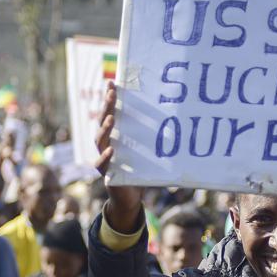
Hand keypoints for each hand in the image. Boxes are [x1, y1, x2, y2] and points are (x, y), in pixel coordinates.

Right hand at [95, 81, 142, 232]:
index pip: (110, 111)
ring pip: (99, 140)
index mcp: (115, 135)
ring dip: (104, 129)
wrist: (130, 195)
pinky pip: (101, 164)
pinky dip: (105, 157)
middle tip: (112, 93)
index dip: (110, 97)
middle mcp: (106, 143)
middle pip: (103, 121)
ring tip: (111, 118)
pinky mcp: (106, 174)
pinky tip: (111, 150)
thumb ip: (153, 134)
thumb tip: (176, 114)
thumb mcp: (146, 148)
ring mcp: (103, 158)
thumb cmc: (140, 168)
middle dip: (106, 106)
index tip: (113, 81)